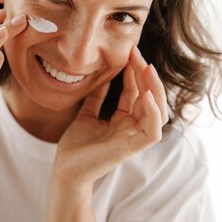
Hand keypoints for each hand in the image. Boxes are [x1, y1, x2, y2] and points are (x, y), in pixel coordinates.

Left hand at [52, 46, 168, 188]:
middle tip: (137, 53)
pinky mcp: (130, 149)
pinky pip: (152, 132)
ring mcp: (133, 139)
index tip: (130, 52)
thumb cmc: (75, 147)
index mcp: (124, 121)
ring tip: (146, 68)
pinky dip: (152, 113)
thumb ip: (96, 98)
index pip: (137, 92)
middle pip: (151, 98)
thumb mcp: (86, 115)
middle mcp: (132, 128)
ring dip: (154, 89)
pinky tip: (144, 95)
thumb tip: (102, 77)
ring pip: (158, 113)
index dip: (136, 72)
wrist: (64, 170)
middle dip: (146, 75)